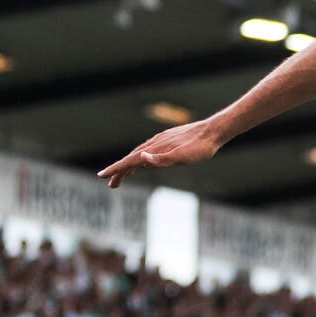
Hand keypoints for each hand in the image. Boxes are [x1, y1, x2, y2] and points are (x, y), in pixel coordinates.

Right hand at [98, 120, 224, 188]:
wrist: (214, 132)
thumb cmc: (201, 147)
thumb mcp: (183, 156)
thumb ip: (162, 159)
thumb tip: (142, 158)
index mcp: (155, 149)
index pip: (130, 161)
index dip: (116, 169)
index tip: (102, 176)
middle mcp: (155, 144)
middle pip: (132, 159)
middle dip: (120, 171)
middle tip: (111, 184)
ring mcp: (161, 141)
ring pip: (140, 154)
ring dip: (130, 165)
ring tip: (123, 176)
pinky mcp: (168, 140)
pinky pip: (149, 150)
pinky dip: (142, 158)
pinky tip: (145, 162)